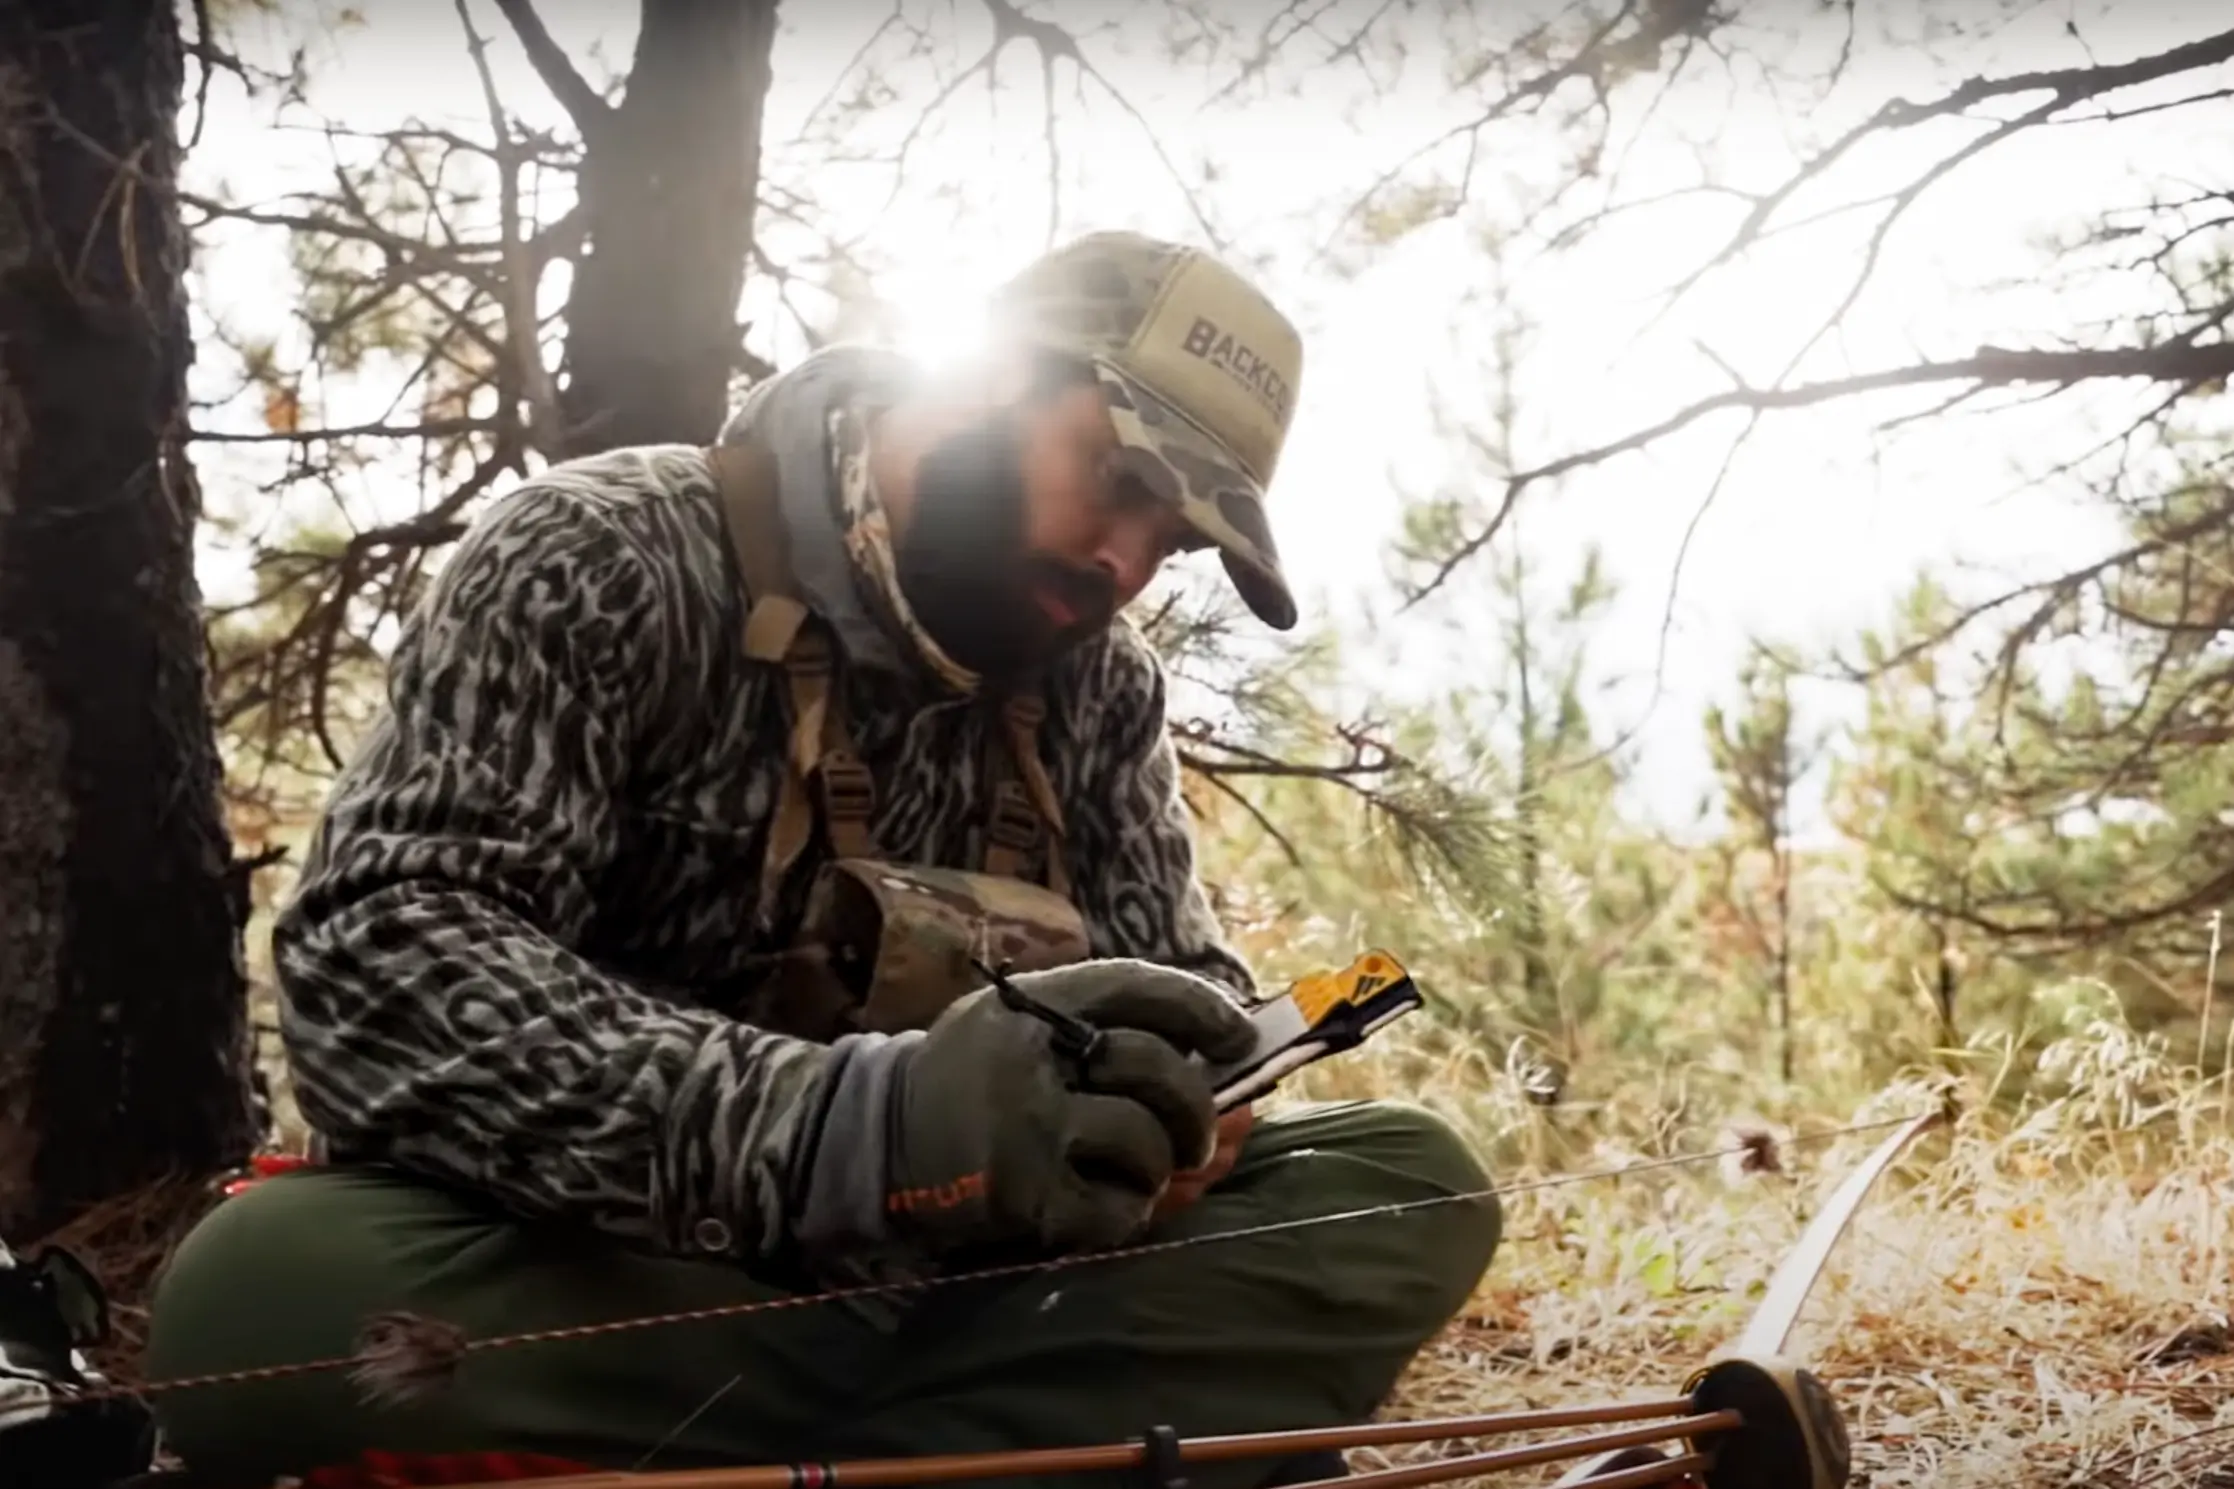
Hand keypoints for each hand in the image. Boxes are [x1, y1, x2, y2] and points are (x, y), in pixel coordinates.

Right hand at [880, 960, 1257, 1258]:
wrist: (876, 1139)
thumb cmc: (970, 1078)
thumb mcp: (1015, 1025)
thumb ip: (1093, 1025)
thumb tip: (1211, 1050)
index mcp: (1033, 1004)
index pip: (1140, 986)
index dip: (1203, 1007)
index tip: (1239, 1036)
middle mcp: (1030, 1059)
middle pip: (1157, 1066)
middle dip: (1195, 1104)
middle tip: (1196, 1134)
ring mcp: (1025, 1128)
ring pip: (1144, 1140)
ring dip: (1159, 1163)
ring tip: (1141, 1171)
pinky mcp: (1022, 1194)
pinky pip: (1115, 1210)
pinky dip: (1127, 1212)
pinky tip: (1107, 1205)